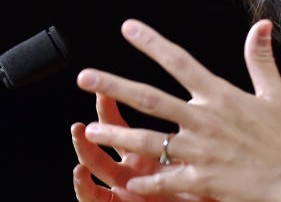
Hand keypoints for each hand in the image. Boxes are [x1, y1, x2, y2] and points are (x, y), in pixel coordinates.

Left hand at [71, 19, 280, 201]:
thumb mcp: (275, 93)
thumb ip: (259, 58)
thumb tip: (260, 23)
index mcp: (221, 96)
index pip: (180, 62)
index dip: (152, 43)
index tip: (128, 27)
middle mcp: (206, 120)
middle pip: (151, 99)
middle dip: (115, 86)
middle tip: (85, 77)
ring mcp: (201, 152)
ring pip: (149, 140)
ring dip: (117, 135)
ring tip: (91, 131)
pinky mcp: (202, 181)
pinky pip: (165, 180)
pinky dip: (145, 181)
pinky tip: (124, 181)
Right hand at [72, 93, 201, 200]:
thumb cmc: (201, 188)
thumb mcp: (195, 157)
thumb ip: (191, 133)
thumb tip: (194, 99)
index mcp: (144, 154)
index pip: (120, 126)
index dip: (109, 109)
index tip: (103, 90)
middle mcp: (130, 169)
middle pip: (103, 143)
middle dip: (90, 128)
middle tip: (82, 113)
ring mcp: (123, 188)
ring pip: (95, 167)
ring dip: (84, 150)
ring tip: (79, 134)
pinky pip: (95, 198)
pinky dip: (84, 186)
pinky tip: (80, 171)